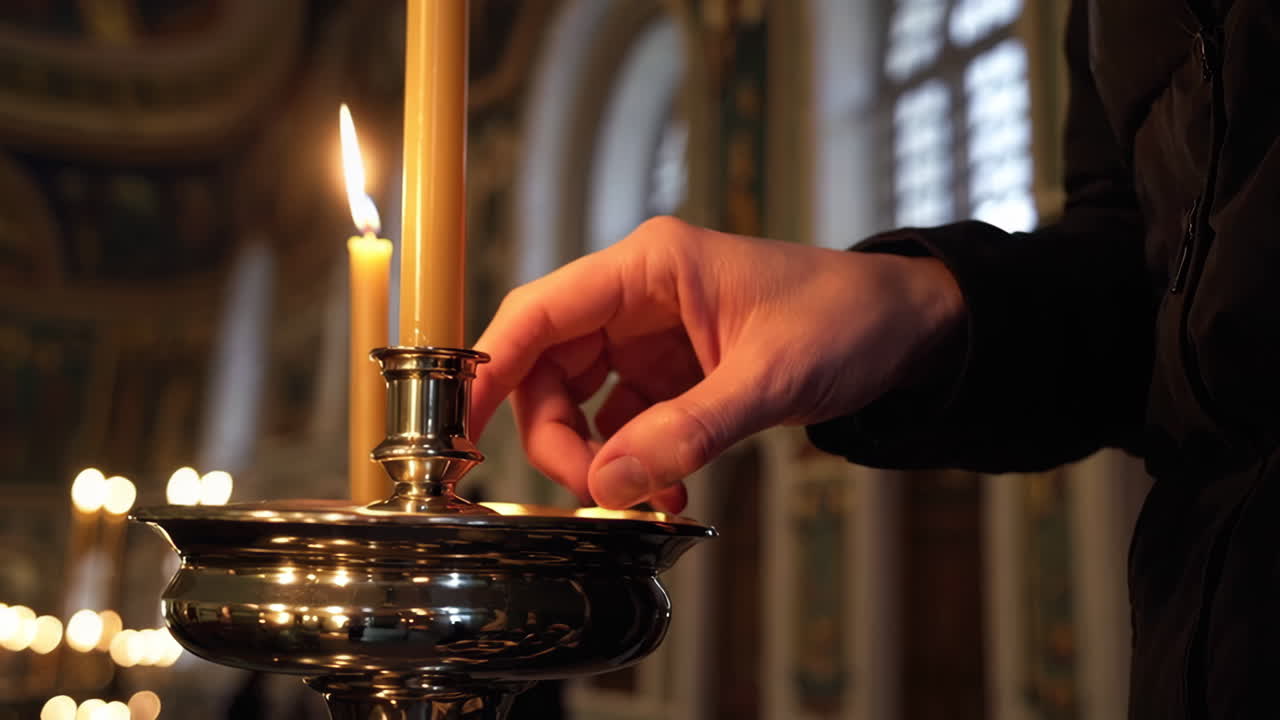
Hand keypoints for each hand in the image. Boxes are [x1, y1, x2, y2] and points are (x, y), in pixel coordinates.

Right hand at [471, 217, 963, 511]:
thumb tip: (609, 481)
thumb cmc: (847, 319)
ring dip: (595, 457)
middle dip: (555, 436)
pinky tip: (666, 488)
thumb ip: (689, 430)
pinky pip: (622, 424)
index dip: (491, 368)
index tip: (463, 427)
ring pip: (577, 402)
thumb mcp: (772, 376)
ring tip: (641, 496)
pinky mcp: (670, 375)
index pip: (540, 311)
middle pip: (547, 368)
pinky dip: (631, 462)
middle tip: (597, 489)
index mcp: (649, 268)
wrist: (904, 328)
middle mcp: (637, 298)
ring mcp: (651, 338)